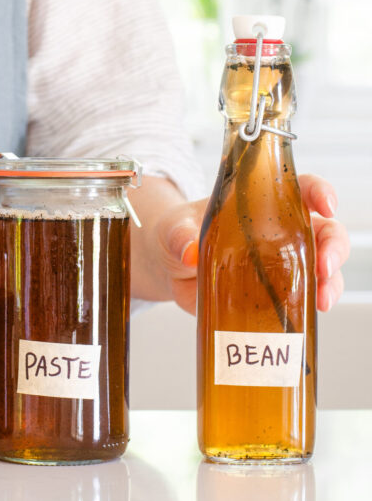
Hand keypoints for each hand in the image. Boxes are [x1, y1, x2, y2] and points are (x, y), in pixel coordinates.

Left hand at [157, 174, 348, 314]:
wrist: (168, 267)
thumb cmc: (177, 234)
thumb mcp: (174, 227)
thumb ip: (179, 235)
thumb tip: (187, 251)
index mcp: (259, 202)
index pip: (300, 188)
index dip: (319, 192)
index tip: (327, 205)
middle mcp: (278, 231)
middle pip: (323, 230)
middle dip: (332, 246)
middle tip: (324, 265)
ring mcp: (279, 263)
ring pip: (321, 266)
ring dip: (330, 281)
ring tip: (322, 299)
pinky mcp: (272, 291)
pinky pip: (303, 296)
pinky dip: (312, 304)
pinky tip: (310, 312)